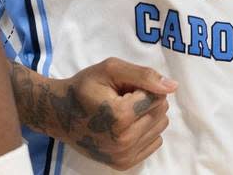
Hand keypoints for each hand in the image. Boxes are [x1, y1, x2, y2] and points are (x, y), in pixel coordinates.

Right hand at [10, 58, 176, 170]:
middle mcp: (125, 140)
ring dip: (146, 116)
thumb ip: (143, 75)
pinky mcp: (124, 163)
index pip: (157, 97)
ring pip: (160, 128)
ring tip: (122, 111)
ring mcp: (124, 155)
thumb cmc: (83, 88)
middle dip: (145, 101)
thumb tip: (173, 86)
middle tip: (120, 98)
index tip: (122, 87)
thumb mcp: (109, 70)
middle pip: (160, 113)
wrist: (59, 114)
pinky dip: (144, 131)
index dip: (142, 87)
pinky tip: (124, 125)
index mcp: (121, 115)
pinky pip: (153, 143)